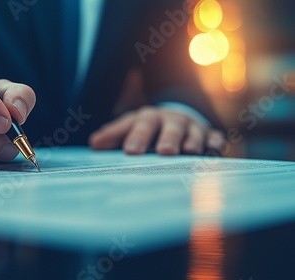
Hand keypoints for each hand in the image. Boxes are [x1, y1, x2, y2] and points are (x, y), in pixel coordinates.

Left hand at [89, 106, 224, 154]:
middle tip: (165, 152)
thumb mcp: (128, 128)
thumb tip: (94, 143)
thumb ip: (112, 136)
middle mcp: (172, 120)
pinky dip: (216, 145)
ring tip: (190, 152)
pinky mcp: (210, 137)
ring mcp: (193, 128)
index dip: (137, 136)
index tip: (131, 152)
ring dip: (193, 142)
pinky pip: (215, 140)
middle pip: (171, 127)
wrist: (175, 117)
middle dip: (169, 138)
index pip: (142, 124)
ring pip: (195, 133)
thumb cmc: (146, 128)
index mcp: (149, 118)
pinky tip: (216, 152)